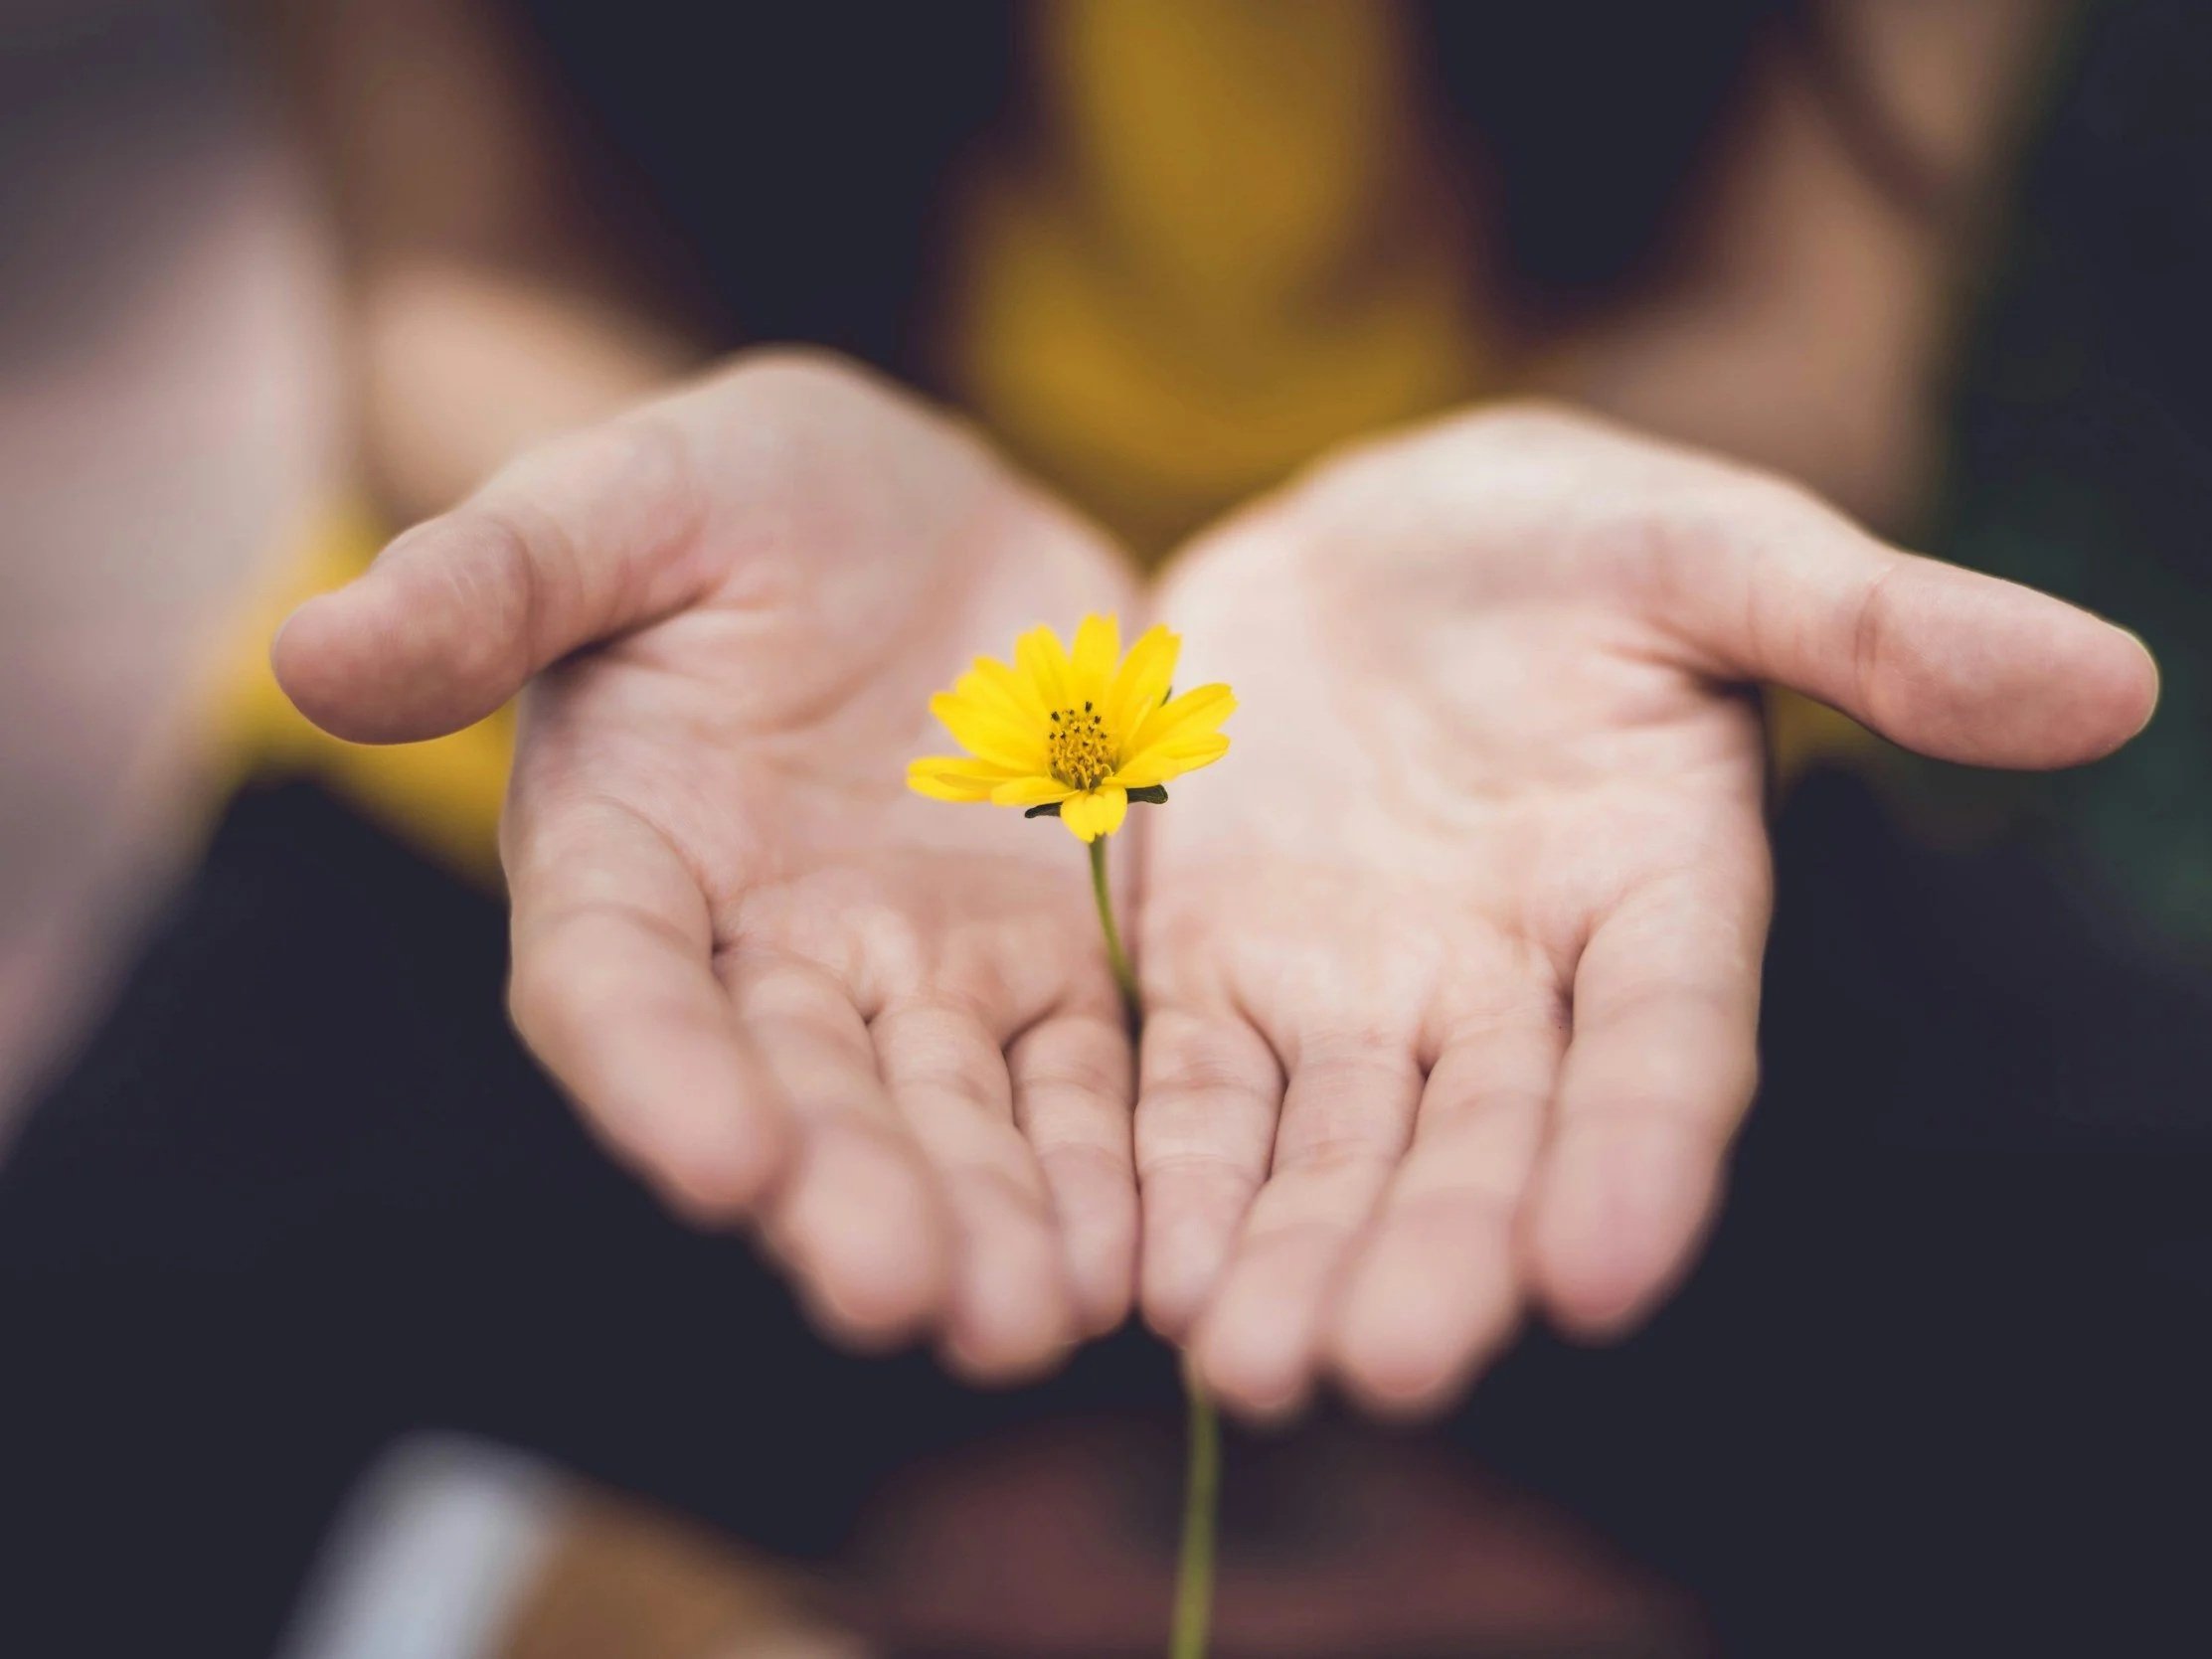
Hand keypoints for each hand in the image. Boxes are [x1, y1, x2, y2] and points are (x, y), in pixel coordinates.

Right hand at [275, 352, 1139, 1378]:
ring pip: (948, 1116)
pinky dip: (1106, 1161)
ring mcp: (914, 971)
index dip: (659, 1075)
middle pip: (798, 1095)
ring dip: (989, 1220)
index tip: (721, 1163)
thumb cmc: (735, 495)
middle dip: (849, 1196)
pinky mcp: (1048, 961)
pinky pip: (1080, 1076)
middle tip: (907, 1297)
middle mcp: (762, 952)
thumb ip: (492, 579)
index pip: (618, 987)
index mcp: (627, 855)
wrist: (913, 510)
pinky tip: (1142, 1250)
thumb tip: (309, 648)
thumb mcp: (623, 500)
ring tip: (1034, 1318)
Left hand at [1133, 404, 2156, 1417]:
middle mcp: (1511, 985)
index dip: (1641, 1153)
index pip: (1665, 1045)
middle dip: (1438, 1252)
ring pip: (1332, 1150)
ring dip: (1293, 1257)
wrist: (1369, 545)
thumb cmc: (1566, 540)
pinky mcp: (1219, 975)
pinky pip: (1194, 1092)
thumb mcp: (1709, 549)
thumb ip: (1875, 623)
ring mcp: (1359, 994)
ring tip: (1247, 1366)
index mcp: (1656, 894)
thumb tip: (2112, 680)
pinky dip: (1173, 1176)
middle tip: (1384, 1369)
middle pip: (1483, 1139)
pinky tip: (1144, 1274)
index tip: (1603, 1272)